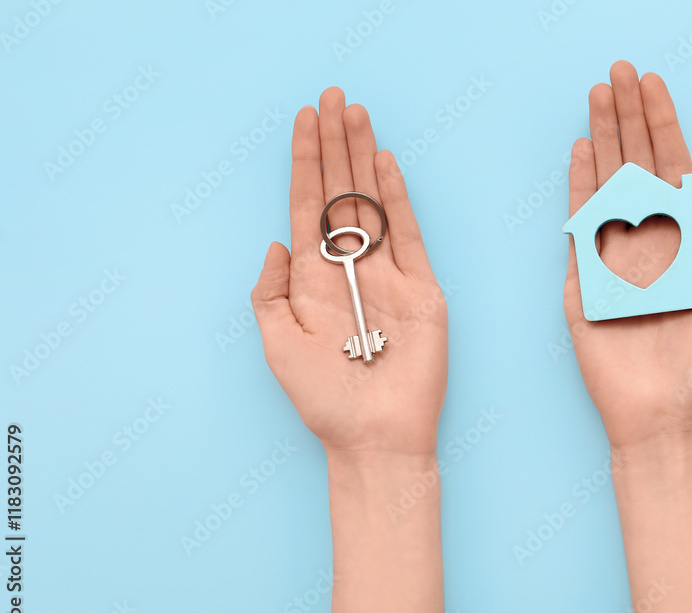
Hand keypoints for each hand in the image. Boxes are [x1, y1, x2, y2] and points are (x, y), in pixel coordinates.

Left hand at [252, 88, 446, 454]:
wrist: (374, 436)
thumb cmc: (323, 400)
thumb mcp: (277, 345)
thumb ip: (269, 293)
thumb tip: (276, 242)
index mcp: (313, 280)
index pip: (307, 207)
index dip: (304, 162)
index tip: (304, 120)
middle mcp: (351, 270)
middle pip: (341, 193)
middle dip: (335, 145)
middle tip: (333, 97)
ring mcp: (389, 276)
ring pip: (374, 203)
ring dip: (364, 158)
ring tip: (356, 114)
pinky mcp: (422, 289)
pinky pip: (410, 235)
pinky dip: (397, 199)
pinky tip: (385, 165)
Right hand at [564, 61, 691, 451]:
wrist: (664, 420)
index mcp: (689, 246)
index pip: (674, 171)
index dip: (664, 127)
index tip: (653, 86)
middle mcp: (650, 245)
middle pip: (637, 167)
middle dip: (628, 118)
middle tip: (618, 72)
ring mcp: (614, 261)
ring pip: (607, 186)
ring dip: (603, 139)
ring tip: (598, 96)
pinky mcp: (585, 284)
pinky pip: (580, 228)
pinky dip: (579, 188)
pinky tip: (581, 153)